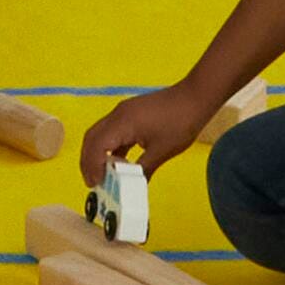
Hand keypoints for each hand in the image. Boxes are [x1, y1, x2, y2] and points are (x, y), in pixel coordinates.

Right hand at [79, 83, 217, 184]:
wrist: (196, 96)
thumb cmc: (181, 122)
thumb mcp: (162, 151)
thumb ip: (144, 169)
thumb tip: (135, 187)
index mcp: (123, 123)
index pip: (96, 146)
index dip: (92, 167)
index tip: (96, 184)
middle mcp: (117, 115)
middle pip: (91, 138)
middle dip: (88, 161)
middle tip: (93, 182)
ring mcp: (123, 112)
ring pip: (100, 134)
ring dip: (98, 154)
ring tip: (103, 175)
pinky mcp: (130, 113)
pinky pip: (112, 131)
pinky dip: (110, 147)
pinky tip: (119, 162)